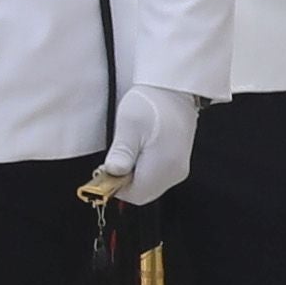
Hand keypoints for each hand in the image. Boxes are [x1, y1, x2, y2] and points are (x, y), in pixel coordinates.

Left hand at [92, 83, 201, 207]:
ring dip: (134, 178)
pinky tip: (139, 154)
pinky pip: (159, 178)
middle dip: (125, 184)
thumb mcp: (130, 124)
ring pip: (150, 187)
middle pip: (143, 193)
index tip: (106, 171)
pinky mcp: (179, 163)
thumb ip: (122, 152)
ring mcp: (179, 168)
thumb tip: (113, 172)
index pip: (135, 194)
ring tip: (127, 154)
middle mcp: (175, 171)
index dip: (116, 188)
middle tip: (115, 162)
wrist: (175, 89)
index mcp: (164, 165)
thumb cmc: (152, 103)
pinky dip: (145, 172)